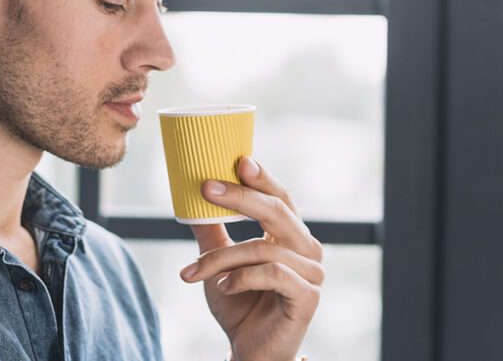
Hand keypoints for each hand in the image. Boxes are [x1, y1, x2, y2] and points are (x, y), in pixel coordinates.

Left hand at [179, 157, 323, 360]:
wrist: (249, 351)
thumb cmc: (238, 305)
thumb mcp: (219, 263)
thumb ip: (212, 232)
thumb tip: (191, 198)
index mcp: (290, 235)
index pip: (280, 197)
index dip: (261, 177)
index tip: (237, 160)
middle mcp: (306, 249)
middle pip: (277, 211)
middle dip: (241, 197)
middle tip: (208, 188)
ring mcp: (312, 273)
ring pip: (262, 247)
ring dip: (222, 258)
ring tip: (194, 273)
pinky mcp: (308, 296)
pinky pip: (272, 274)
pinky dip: (240, 278)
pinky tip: (222, 288)